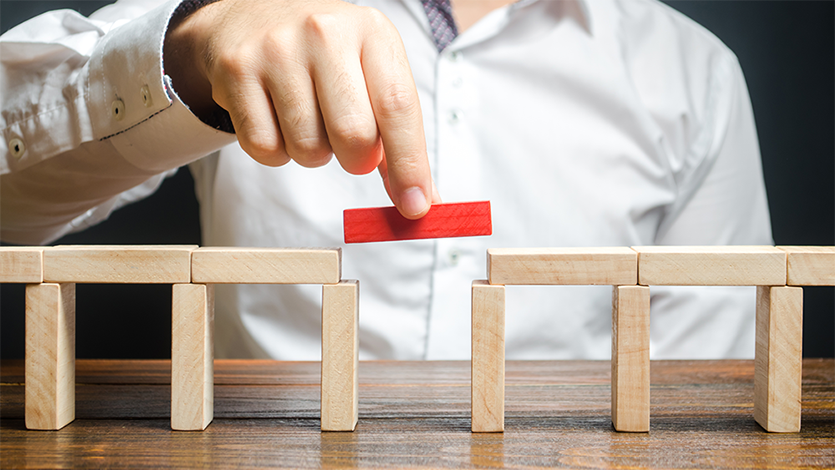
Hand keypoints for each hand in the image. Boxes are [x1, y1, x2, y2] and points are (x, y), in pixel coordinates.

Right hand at [164, 0, 440, 217]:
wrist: (253, 14)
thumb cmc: (326, 55)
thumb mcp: (371, 74)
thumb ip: (396, 137)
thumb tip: (417, 200)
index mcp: (371, 32)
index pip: (398, 107)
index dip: (410, 164)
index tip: (415, 206)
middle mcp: (325, 32)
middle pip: (354, 135)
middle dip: (356, 160)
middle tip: (350, 147)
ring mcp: (277, 49)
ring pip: (308, 148)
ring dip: (314, 153)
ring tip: (308, 119)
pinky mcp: (237, 70)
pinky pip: (264, 148)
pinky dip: (276, 152)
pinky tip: (278, 119)